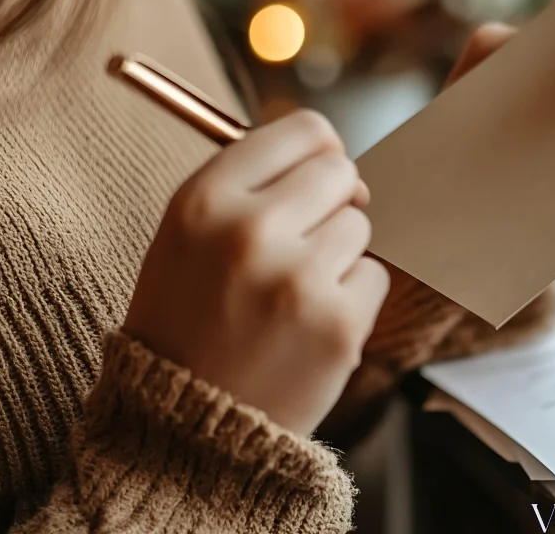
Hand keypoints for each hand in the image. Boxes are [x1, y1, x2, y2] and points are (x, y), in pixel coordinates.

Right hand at [123, 109, 389, 436]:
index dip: (321, 149)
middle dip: (332, 201)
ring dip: (337, 254)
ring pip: (359, 226)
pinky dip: (352, 297)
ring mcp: (296, 279)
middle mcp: (249, 230)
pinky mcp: (337, 324)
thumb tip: (338, 157)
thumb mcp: (190, 232)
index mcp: (206, 199)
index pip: (304, 130)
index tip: (320, 173)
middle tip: (304, 240)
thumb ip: (254, 180)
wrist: (180, 425)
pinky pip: (373, 276)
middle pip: (341, 172)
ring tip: (292, 293)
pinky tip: (310, 323)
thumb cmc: (189, 317)